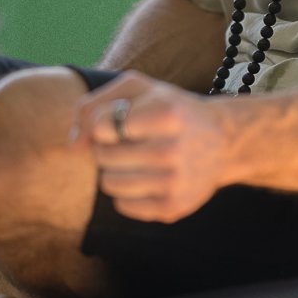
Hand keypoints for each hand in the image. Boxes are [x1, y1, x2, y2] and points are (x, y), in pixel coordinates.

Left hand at [72, 72, 234, 221]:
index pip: (103, 126)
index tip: (125, 121)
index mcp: (166, 114)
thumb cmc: (172, 110)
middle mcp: (172, 150)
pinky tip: (149, 178)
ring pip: (109, 184)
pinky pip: (124, 206)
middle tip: (133, 142)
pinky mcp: (173, 208)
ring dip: (116, 171)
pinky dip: (129, 193)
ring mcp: (173, 183)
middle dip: (110, 148)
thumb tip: (74, 147)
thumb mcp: (138, 90)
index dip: (106, 124)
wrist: (224, 142)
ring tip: (138, 160)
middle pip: (103, 157)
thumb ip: (95, 107)